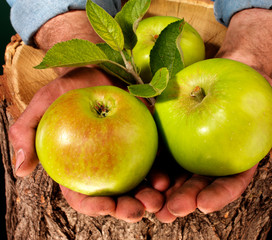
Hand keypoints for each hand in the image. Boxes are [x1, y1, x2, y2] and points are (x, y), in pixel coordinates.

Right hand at [9, 67, 168, 221]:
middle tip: (139, 209)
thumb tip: (21, 170)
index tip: (106, 207)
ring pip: (140, 185)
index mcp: (79, 165)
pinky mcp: (146, 144)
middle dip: (127, 208)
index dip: (93, 206)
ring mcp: (127, 156)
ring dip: (149, 198)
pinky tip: (167, 178)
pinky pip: (156, 163)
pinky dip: (162, 174)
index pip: (83, 195)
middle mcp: (104, 166)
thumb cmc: (72, 86)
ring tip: (158, 199)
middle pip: (116, 197)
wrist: (103, 66)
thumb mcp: (46, 102)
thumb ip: (27, 132)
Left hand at [153, 8, 271, 222]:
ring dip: (163, 190)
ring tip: (152, 202)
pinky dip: (153, 163)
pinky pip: (162, 148)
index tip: (204, 204)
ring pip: (175, 172)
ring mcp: (190, 146)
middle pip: (197, 183)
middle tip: (172, 209)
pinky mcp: (174, 131)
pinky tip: (143, 173)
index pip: (229, 183)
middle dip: (185, 199)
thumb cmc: (260, 89)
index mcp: (236, 159)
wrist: (234, 69)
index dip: (218, 195)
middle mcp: (211, 158)